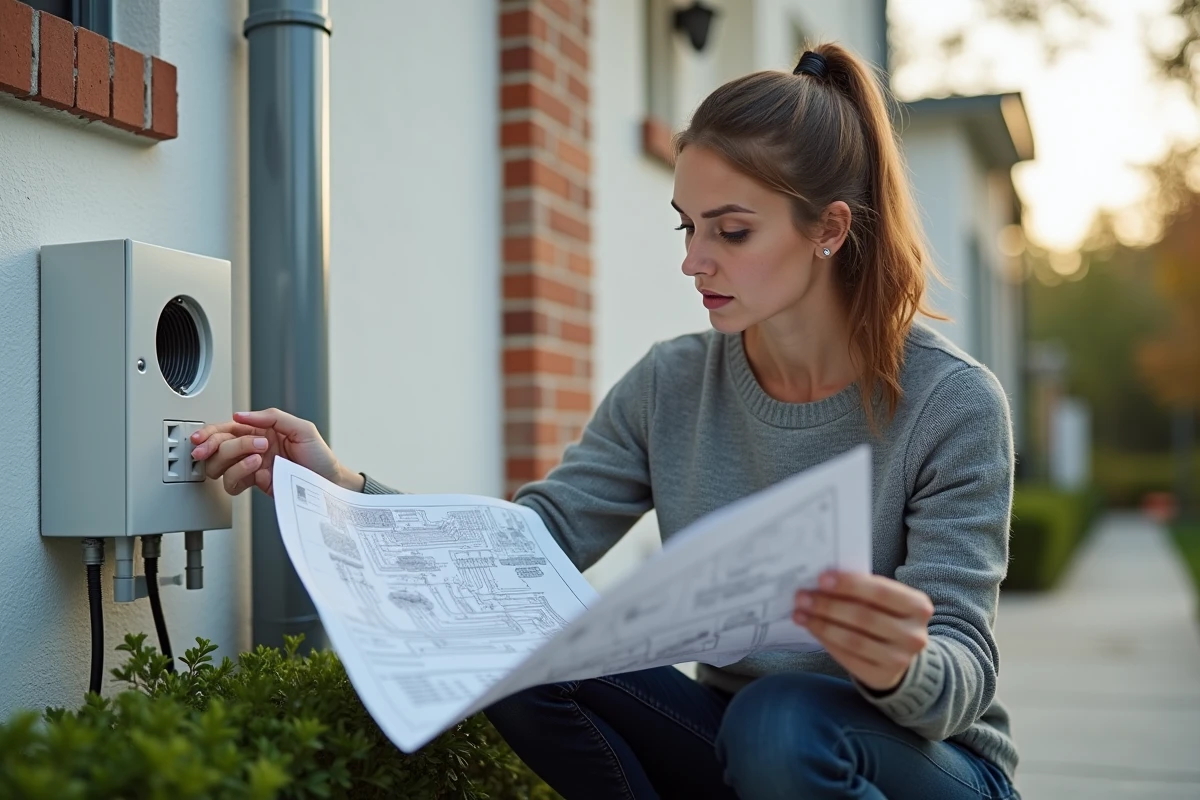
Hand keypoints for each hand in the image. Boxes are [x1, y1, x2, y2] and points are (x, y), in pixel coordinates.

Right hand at [189, 409, 363, 496]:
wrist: (329, 483)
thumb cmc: (319, 455)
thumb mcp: (301, 428)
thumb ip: (272, 417)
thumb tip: (240, 416)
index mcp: (260, 431)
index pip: (226, 429)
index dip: (209, 433)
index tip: (201, 438)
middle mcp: (252, 449)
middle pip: (217, 447)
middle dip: (215, 445)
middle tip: (221, 447)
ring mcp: (252, 467)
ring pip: (220, 466)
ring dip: (233, 458)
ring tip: (256, 455)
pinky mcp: (255, 484)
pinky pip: (232, 483)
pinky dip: (239, 474)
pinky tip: (256, 469)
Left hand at [793, 571, 933, 692]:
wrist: (901, 653)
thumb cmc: (886, 616)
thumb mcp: (886, 600)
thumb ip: (863, 589)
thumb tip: (823, 581)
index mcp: (918, 606)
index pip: (880, 592)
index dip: (849, 585)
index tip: (821, 579)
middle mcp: (914, 635)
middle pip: (863, 617)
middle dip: (828, 605)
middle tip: (802, 596)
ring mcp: (900, 659)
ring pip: (853, 640)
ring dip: (822, 624)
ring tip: (800, 613)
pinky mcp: (882, 676)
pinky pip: (847, 657)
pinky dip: (826, 640)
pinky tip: (812, 628)